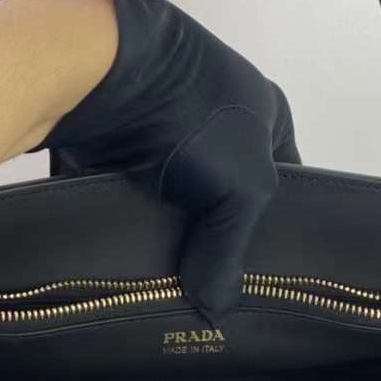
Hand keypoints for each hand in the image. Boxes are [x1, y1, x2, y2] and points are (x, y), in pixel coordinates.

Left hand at [16, 0, 298, 321]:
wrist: (97, 72)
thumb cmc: (196, 117)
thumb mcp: (242, 189)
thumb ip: (231, 251)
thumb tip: (215, 308)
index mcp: (263, 111)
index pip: (283, 179)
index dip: (277, 226)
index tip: (262, 275)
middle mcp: (214, 115)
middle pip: (220, 193)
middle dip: (212, 235)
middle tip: (210, 286)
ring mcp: (159, 126)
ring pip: (169, 199)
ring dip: (163, 232)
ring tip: (166, 282)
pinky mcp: (112, 141)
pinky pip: (123, 194)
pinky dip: (123, 221)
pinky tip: (124, 259)